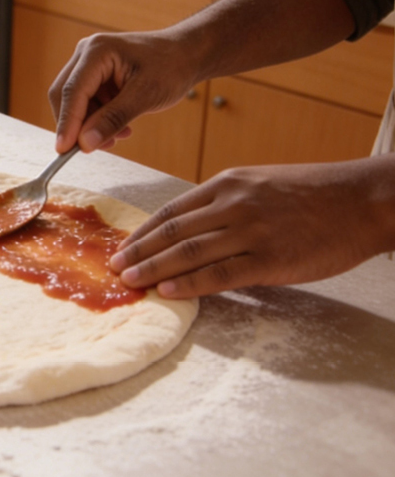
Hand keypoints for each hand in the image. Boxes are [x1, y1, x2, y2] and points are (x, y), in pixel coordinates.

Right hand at [48, 30, 201, 153]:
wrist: (187, 54)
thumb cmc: (172, 67)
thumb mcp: (145, 96)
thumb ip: (112, 119)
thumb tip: (84, 143)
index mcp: (96, 51)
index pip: (72, 92)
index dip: (67, 123)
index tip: (64, 150)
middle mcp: (86, 54)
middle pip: (64, 96)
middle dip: (77, 125)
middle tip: (94, 147)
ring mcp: (88, 63)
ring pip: (74, 103)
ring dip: (90, 125)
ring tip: (119, 136)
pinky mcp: (94, 75)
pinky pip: (85, 103)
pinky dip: (98, 119)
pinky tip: (120, 127)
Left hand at [110, 161, 392, 298]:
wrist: (362, 199)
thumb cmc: (313, 194)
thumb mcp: (260, 185)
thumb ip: (225, 204)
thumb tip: (190, 229)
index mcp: (226, 185)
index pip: (172, 212)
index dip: (143, 232)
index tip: (122, 247)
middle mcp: (232, 205)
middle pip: (172, 232)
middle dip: (138, 252)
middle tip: (114, 268)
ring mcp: (251, 231)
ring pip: (189, 252)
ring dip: (153, 269)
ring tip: (129, 281)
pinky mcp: (271, 258)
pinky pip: (220, 273)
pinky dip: (190, 284)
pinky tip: (168, 292)